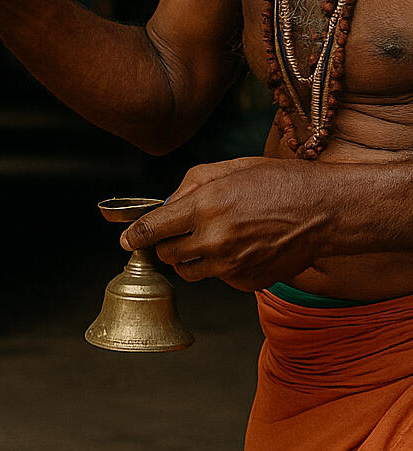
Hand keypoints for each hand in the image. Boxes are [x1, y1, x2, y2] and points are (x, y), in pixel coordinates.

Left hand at [120, 156, 330, 290]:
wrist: (323, 211)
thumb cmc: (278, 182)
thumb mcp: (230, 168)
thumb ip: (191, 184)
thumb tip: (166, 204)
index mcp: (205, 206)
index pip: (152, 229)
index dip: (134, 236)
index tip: (127, 240)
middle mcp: (214, 239)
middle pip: (166, 255)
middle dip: (166, 244)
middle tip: (180, 232)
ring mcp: (231, 265)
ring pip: (189, 271)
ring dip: (190, 258)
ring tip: (212, 239)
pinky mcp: (246, 282)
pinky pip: (218, 279)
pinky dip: (220, 267)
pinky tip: (240, 248)